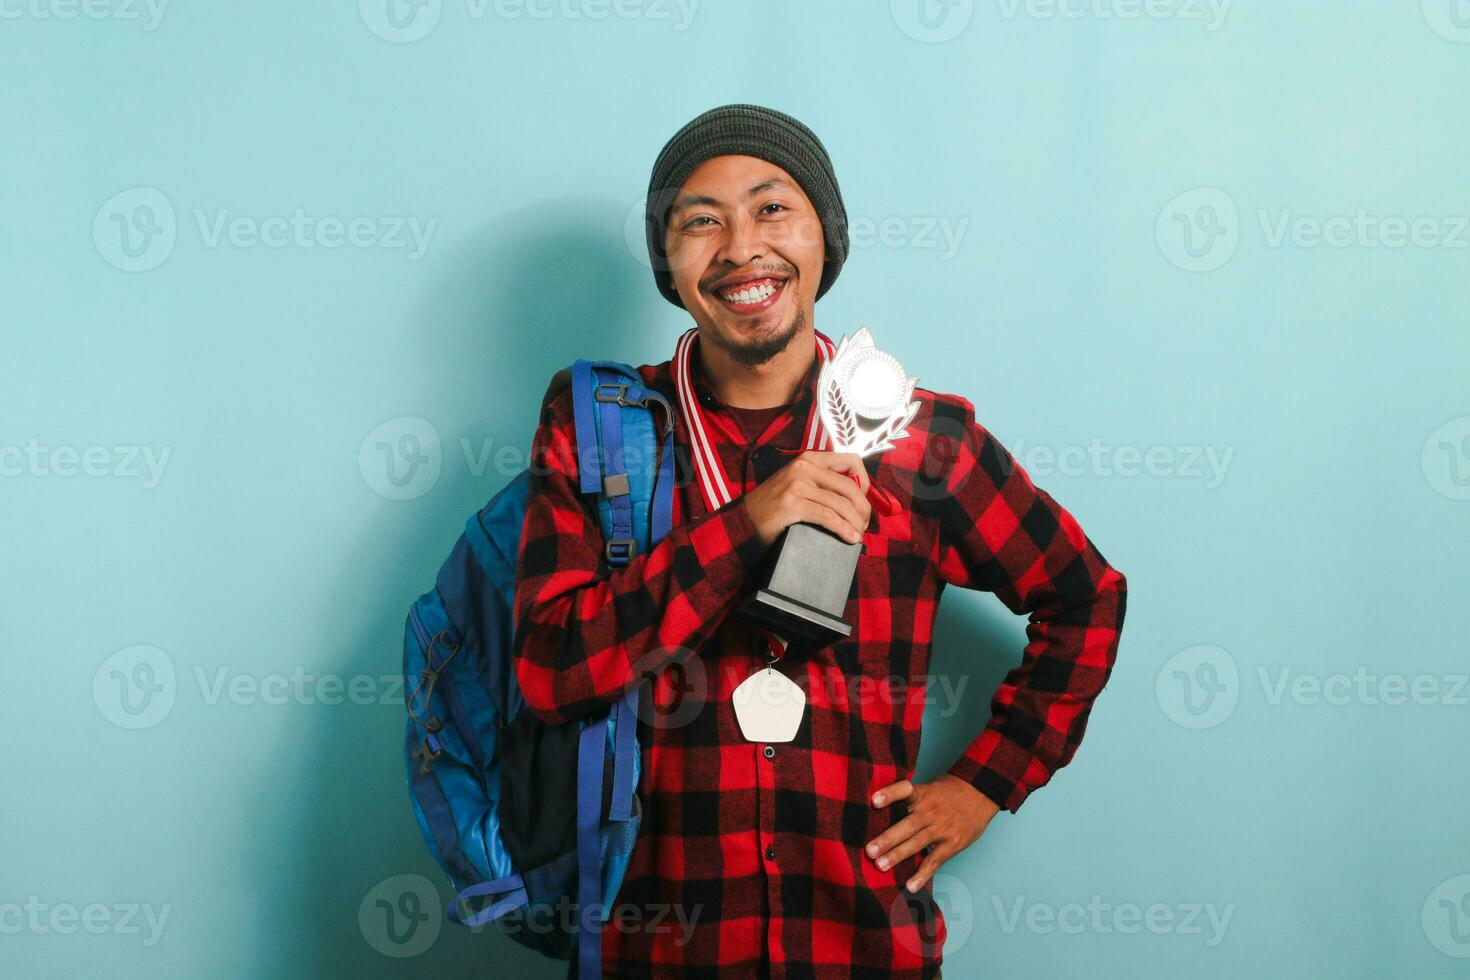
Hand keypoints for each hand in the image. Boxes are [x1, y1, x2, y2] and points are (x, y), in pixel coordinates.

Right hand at [742, 450, 871, 548]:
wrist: (744, 521)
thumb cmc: (773, 506)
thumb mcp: (798, 483)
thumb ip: (821, 482)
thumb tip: (856, 495)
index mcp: (808, 459)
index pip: (851, 461)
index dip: (865, 481)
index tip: (864, 500)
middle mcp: (803, 467)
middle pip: (850, 487)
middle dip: (863, 509)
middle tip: (863, 524)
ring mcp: (797, 485)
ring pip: (841, 504)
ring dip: (855, 523)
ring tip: (858, 535)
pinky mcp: (792, 504)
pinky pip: (828, 517)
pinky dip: (843, 529)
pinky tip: (849, 538)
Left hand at [865, 775, 999, 892]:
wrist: (979, 794)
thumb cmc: (948, 792)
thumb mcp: (930, 788)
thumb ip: (909, 800)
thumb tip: (878, 812)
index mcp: (923, 795)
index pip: (905, 790)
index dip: (890, 794)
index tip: (874, 801)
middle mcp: (931, 811)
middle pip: (908, 824)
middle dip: (888, 839)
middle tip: (870, 851)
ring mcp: (942, 828)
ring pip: (917, 842)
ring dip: (898, 855)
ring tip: (880, 866)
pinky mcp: (952, 844)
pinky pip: (935, 861)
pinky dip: (922, 874)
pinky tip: (910, 886)